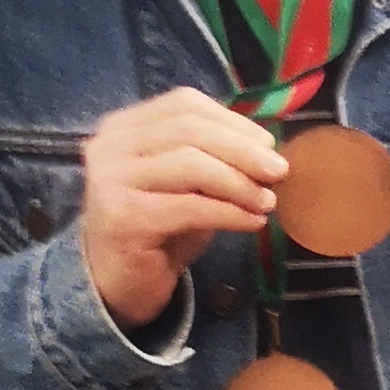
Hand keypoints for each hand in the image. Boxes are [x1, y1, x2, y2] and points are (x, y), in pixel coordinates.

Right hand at [81, 90, 282, 331]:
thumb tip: (266, 149)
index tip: (269, 144)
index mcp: (124, 127)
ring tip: (268, 201)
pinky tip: (253, 222)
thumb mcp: (188, 185)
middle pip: (188, 130)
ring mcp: (110, 180)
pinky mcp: (122, 217)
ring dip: (239, 182)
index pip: (184, 105)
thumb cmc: (158, 231)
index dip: (232, 121)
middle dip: (243, 149)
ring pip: (190, 165)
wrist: (117, 285)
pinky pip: (189, 207)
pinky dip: (229, 212)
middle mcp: (109, 146)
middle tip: (280, 171)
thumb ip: (214, 159)